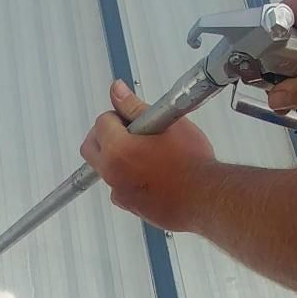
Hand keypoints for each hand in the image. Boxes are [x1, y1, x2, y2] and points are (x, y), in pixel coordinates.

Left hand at [81, 79, 217, 231]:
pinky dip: (127, 179)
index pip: (101, 122)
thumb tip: (117, 91)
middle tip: (127, 132)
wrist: (205, 196)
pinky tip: (149, 174)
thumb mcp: (165, 123)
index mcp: (117, 149)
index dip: (118, 116)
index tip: (133, 119)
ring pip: (104, 168)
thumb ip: (134, 106)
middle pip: (91, 148)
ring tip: (145, 153)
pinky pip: (119, 188)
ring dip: (116, 158)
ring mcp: (119, 192)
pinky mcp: (130, 206)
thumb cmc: (191, 162)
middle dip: (104, 136)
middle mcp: (112, 172)